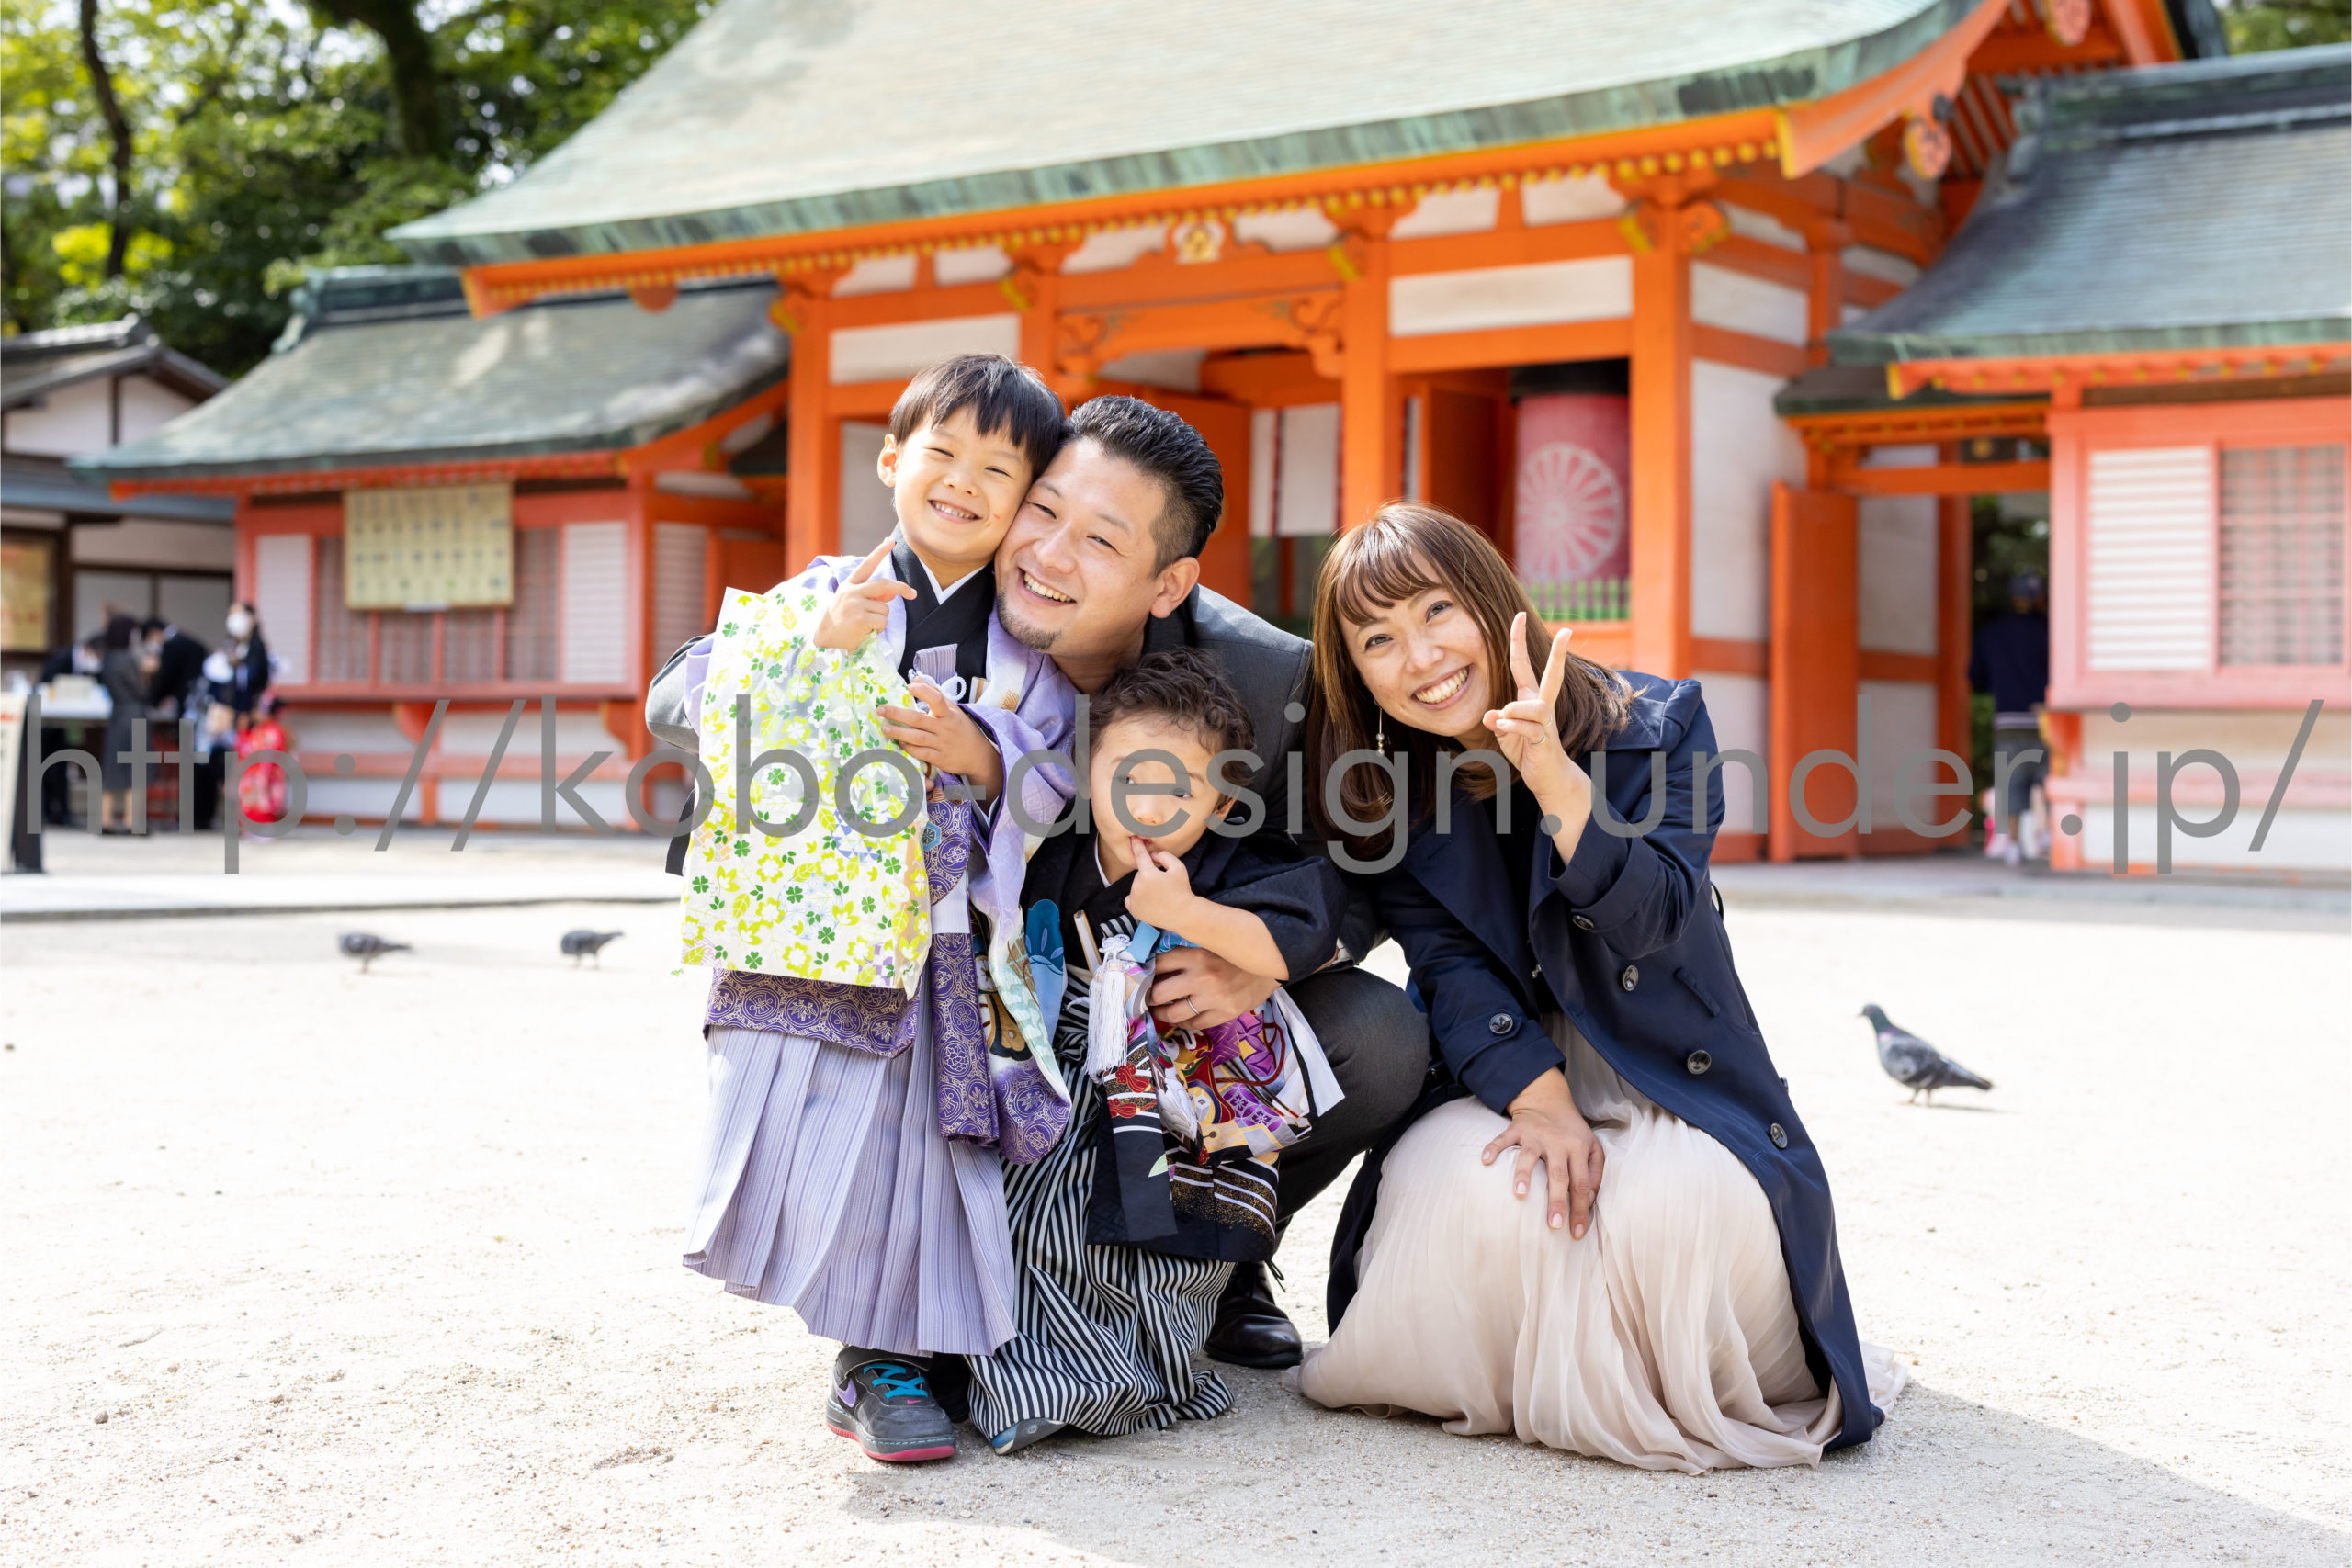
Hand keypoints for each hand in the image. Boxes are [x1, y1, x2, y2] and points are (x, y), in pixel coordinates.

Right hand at [814, 537, 915, 650]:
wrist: (823, 640)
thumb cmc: (840, 622)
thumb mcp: (852, 604)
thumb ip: (871, 596)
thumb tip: (893, 593)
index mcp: (849, 585)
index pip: (866, 565)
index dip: (879, 552)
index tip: (890, 541)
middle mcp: (852, 592)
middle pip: (884, 584)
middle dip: (901, 588)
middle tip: (912, 593)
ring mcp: (856, 604)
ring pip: (885, 608)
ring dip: (881, 619)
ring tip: (865, 626)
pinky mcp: (861, 618)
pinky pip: (882, 622)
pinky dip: (878, 630)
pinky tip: (865, 632)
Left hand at [877, 676, 1002, 797]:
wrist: (978, 755)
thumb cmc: (962, 729)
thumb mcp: (953, 710)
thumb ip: (935, 693)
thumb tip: (916, 677)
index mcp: (948, 714)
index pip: (936, 699)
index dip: (922, 691)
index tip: (909, 687)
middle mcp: (945, 728)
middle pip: (918, 719)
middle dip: (897, 714)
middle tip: (880, 710)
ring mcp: (942, 744)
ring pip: (917, 737)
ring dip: (899, 732)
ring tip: (884, 728)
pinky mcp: (940, 759)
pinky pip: (921, 753)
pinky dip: (909, 748)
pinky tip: (899, 743)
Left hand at [1123, 839, 1196, 931]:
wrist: (1183, 913)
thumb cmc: (1182, 889)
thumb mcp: (1178, 867)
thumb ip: (1164, 856)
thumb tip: (1152, 855)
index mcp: (1147, 874)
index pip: (1140, 855)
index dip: (1137, 845)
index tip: (1134, 838)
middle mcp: (1137, 886)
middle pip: (1140, 873)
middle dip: (1149, 874)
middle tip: (1163, 884)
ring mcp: (1134, 899)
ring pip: (1136, 885)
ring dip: (1144, 886)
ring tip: (1159, 894)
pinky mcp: (1134, 910)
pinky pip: (1131, 898)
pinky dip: (1137, 898)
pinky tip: (1149, 900)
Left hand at [1146, 945, 1277, 1030]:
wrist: (1272, 964)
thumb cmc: (1237, 953)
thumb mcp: (1211, 943)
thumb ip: (1187, 950)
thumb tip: (1156, 958)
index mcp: (1196, 954)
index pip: (1158, 964)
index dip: (1146, 972)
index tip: (1141, 977)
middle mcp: (1201, 976)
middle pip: (1159, 993)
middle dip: (1148, 997)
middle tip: (1145, 998)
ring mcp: (1213, 998)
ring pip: (1173, 1013)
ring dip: (1161, 1014)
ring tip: (1158, 1011)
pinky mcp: (1225, 1013)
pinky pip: (1195, 1024)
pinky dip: (1184, 1023)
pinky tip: (1182, 1018)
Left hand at [1482, 612, 1592, 833]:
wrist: (1548, 778)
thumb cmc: (1526, 750)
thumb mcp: (1504, 734)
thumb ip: (1497, 721)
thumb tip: (1490, 716)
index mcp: (1530, 698)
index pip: (1522, 664)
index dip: (1519, 640)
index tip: (1519, 615)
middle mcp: (1541, 706)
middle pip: (1551, 675)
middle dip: (1558, 654)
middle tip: (1568, 630)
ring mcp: (1546, 723)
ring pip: (1532, 705)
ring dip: (1513, 712)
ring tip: (1503, 724)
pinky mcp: (1545, 740)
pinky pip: (1527, 727)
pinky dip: (1512, 728)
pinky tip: (1505, 730)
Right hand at [1482, 1068, 1603, 1237]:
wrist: (1549, 1099)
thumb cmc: (1572, 1131)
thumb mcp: (1593, 1147)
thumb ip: (1595, 1174)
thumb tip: (1588, 1200)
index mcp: (1578, 1149)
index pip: (1581, 1184)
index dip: (1581, 1209)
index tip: (1577, 1233)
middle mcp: (1558, 1142)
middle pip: (1559, 1176)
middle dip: (1557, 1202)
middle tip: (1554, 1225)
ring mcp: (1535, 1135)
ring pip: (1529, 1157)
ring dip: (1524, 1175)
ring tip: (1521, 1195)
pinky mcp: (1517, 1129)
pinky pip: (1503, 1139)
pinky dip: (1494, 1148)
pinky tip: (1485, 1161)